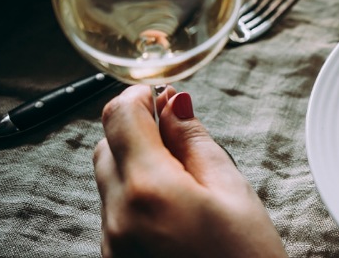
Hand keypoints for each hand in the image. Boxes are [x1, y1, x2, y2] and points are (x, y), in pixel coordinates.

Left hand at [93, 85, 286, 257]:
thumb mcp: (232, 191)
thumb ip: (195, 141)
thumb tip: (175, 104)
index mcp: (148, 190)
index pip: (120, 117)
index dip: (142, 95)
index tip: (164, 96)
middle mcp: (117, 217)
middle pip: (106, 145)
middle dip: (137, 128)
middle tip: (178, 130)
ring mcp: (111, 244)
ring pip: (109, 179)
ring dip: (136, 162)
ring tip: (184, 174)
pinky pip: (115, 211)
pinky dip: (136, 194)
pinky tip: (174, 206)